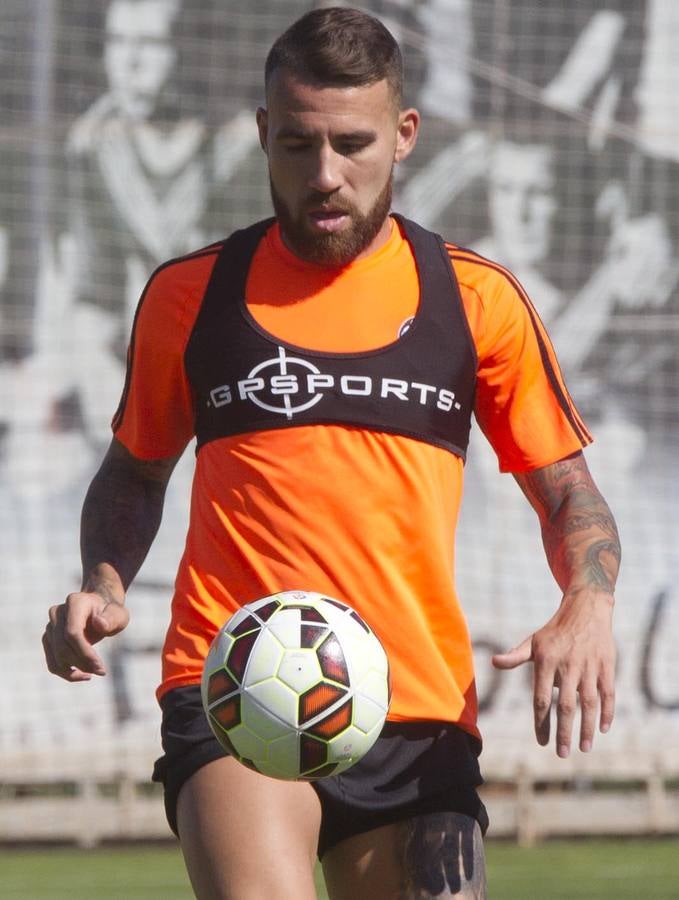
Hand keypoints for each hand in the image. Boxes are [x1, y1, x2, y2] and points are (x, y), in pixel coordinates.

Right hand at [42, 590, 128, 681]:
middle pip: (62, 647)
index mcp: (75, 602)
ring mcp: (50, 626)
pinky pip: (53, 663)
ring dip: (75, 671)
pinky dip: (66, 673)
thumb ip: (111, 618)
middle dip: (82, 663)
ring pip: (56, 658)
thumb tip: (99, 624)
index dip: (84, 653)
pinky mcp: (49, 639)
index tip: (101, 667)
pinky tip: (84, 674)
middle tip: (101, 671)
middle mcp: (57, 613)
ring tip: (95, 671)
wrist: (99, 609)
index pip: (72, 633)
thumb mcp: (119, 614)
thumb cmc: (111, 612)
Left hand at [491, 589, 615, 756]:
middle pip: (565, 705)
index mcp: (546, 662)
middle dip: (564, 732)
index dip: (541, 722)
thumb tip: (494, 662)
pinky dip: (608, 712)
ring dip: (587, 728)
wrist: (586, 609)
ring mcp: (589, 667)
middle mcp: (568, 666)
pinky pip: (608, 694)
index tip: (541, 742)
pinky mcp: (606, 666)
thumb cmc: (555, 631)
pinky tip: (603, 729)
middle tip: (562, 754)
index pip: (541, 698)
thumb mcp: (533, 641)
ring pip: (589, 703)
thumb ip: (515, 656)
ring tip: (583, 748)